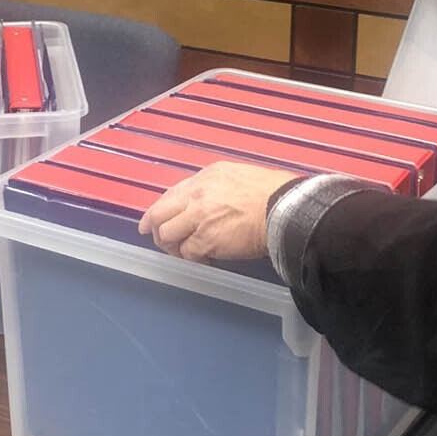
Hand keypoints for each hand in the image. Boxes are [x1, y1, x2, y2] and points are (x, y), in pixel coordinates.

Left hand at [138, 162, 297, 263]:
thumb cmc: (272, 193)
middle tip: (159, 239)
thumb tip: (208, 202)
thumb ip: (217, 187)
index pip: (171, 194)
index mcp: (205, 177)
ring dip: (173, 246)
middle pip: (160, 214)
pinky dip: (193, 259)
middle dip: (155, 229)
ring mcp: (199, 218)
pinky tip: (204, 259)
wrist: (284, 208)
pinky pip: (188, 253)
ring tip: (185, 252)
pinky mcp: (206, 241)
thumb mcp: (239, 176)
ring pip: (168, 235)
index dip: (159, 210)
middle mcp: (196, 196)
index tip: (152, 220)